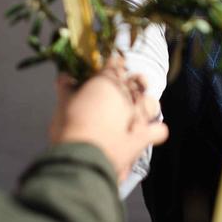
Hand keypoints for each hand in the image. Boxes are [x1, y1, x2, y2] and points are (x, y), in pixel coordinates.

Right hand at [49, 56, 167, 181]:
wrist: (82, 157)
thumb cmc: (69, 126)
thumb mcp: (63, 104)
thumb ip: (65, 88)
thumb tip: (64, 76)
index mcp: (108, 82)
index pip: (114, 64)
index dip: (111, 65)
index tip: (107, 67)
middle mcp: (127, 95)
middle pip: (136, 82)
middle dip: (131, 82)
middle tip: (120, 89)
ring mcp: (138, 116)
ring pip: (151, 103)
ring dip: (145, 104)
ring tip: (136, 109)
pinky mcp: (143, 137)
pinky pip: (158, 131)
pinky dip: (155, 132)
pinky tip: (150, 134)